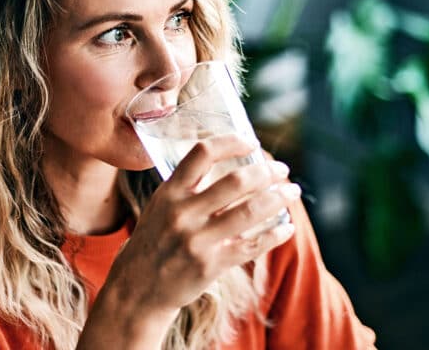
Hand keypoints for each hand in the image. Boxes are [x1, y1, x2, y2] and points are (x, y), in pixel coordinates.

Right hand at [104, 134, 297, 315]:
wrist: (137, 287)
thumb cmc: (156, 240)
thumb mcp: (161, 206)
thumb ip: (189, 187)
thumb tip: (232, 165)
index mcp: (169, 192)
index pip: (202, 154)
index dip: (231, 142)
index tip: (252, 141)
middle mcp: (182, 213)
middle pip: (236, 181)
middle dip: (267, 171)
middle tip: (282, 169)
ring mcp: (196, 241)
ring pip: (249, 212)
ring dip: (278, 198)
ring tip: (291, 192)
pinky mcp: (210, 266)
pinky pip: (251, 246)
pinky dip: (274, 235)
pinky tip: (287, 227)